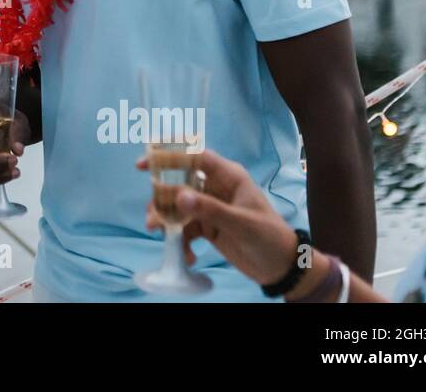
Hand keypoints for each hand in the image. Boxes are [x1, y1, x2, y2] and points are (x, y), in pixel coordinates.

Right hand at [136, 147, 300, 285]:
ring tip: (161, 236)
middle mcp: (215, 188)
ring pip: (178, 207)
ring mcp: (209, 207)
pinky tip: (187, 256)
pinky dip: (181, 241)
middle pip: (179, 183)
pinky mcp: (206, 226)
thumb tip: (178, 195)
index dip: (169, 155)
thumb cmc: (269, 238)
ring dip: (167, 221)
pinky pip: (184, 228)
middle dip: (162, 200)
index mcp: (228, 176)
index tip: (144, 164)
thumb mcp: (242, 223)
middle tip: (152, 218)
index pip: (195, 156)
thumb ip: (210, 209)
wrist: (282, 269)